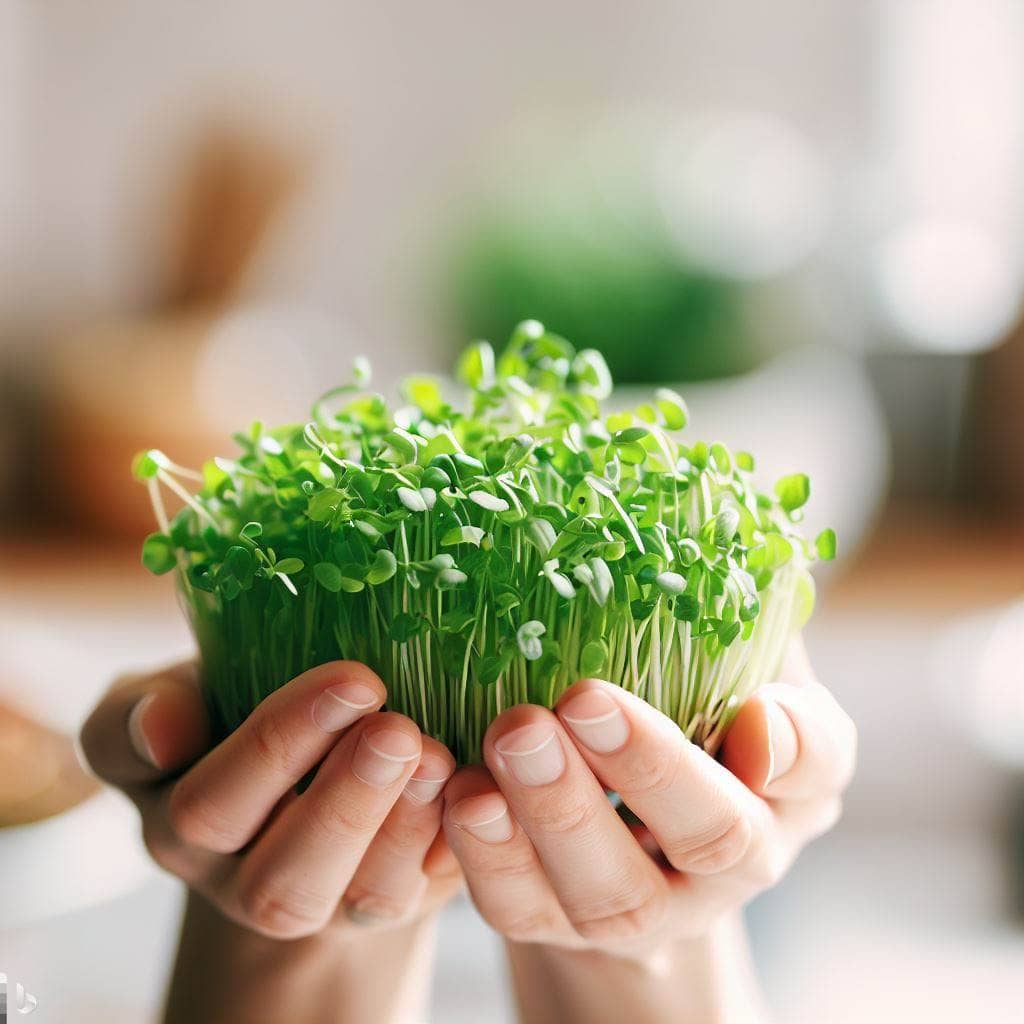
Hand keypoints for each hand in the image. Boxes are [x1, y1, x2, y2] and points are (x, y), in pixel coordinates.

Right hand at [80, 660, 460, 939]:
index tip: (354, 679)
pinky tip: (475, 788)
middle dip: (348, 803)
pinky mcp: (394, 899)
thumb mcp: (178, 699)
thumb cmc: (228, 709)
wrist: (298, 755)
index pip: (212, 805)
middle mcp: (247, 882)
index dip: (279, 745)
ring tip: (438, 757)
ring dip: (405, 829)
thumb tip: (162, 729)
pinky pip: (426, 893)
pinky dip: (453, 842)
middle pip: (285, 878)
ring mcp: (328, 902)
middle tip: (398, 729)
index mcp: (183, 827)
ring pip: (362, 897)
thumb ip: (146, 711)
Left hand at [441, 640, 854, 960]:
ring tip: (512, 738)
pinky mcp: (555, 918)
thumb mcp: (758, 691)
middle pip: (700, 843)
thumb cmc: (702, 720)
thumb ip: (782, 707)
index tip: (738, 702)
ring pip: (605, 894)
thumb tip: (764, 719)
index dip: (784, 742)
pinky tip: (464, 789)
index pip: (800, 777)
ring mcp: (636, 908)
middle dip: (653, 768)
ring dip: (555, 814)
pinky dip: (488, 853)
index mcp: (782, 797)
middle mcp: (722, 873)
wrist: (632, 803)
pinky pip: (520, 907)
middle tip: (579, 699)